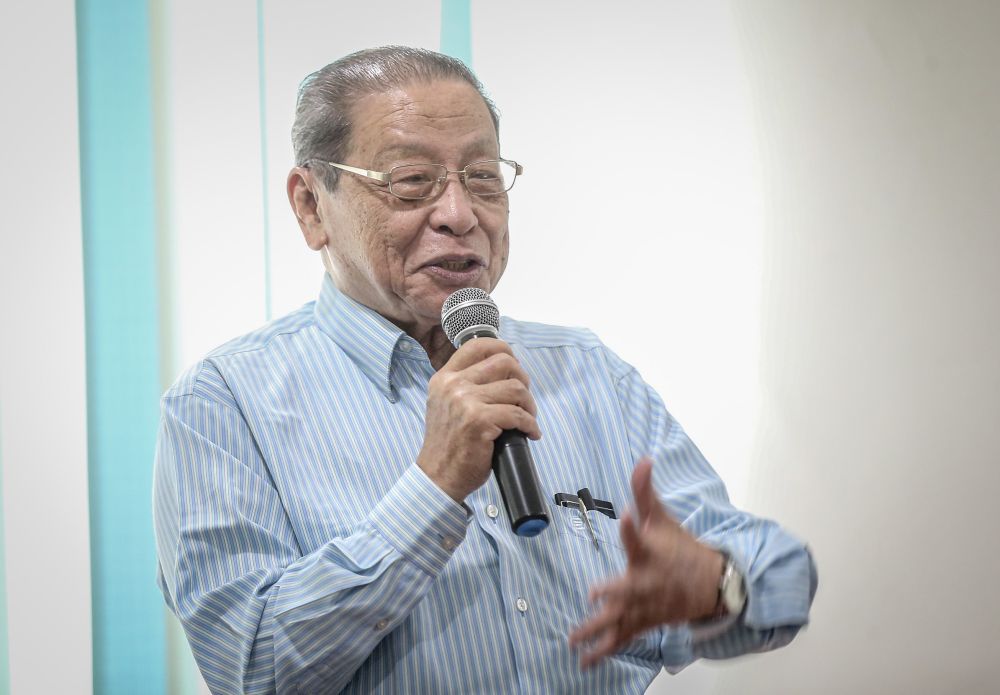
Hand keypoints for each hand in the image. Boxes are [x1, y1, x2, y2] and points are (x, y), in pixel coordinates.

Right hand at [417, 338, 540, 501]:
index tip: (514, 366)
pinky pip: (518, 414)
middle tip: (522, 399)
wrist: (438, 476)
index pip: (477, 345)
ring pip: (516, 388)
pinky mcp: (479, 421)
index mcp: (445, 377)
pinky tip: (529, 434)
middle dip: (522, 379)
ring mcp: (465, 402)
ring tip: (527, 418)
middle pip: (504, 362)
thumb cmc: (449, 443)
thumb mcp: (447, 403)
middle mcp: (453, 385)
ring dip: (529, 405)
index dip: (503, 349)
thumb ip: (465, 384)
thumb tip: (504, 368)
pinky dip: (530, 424)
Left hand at [568, 457, 722, 667]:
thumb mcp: (663, 518)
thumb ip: (646, 492)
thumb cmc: (681, 548)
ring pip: (619, 619)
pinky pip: (621, 639)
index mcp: (650, 553)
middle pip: (629, 587)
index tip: (628, 515)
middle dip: (615, 590)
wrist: (710, 584)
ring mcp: (644, 606)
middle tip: (596, 592)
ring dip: (596, 629)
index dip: (633, 526)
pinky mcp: (642, 622)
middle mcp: (646, 582)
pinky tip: (585, 661)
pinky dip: (603, 651)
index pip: (640, 537)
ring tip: (573, 638)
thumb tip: (642, 460)